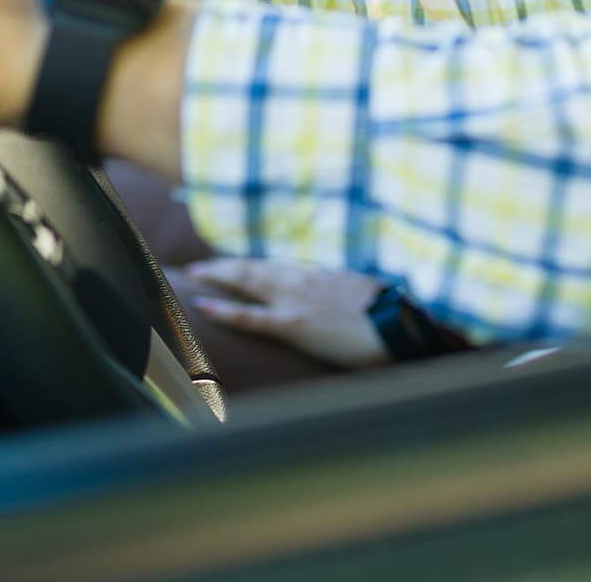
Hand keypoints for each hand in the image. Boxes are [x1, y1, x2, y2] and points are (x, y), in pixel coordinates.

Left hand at [166, 258, 389, 368]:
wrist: (397, 324)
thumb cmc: (385, 313)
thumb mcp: (357, 295)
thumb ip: (335, 293)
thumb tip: (327, 298)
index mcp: (317, 273)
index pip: (274, 266)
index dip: (249, 267)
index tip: (231, 267)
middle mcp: (301, 279)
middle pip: (253, 267)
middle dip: (222, 267)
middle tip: (196, 268)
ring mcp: (295, 300)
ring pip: (246, 281)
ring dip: (217, 275)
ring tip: (192, 275)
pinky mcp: (294, 324)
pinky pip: (251, 317)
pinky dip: (225, 310)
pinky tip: (204, 305)